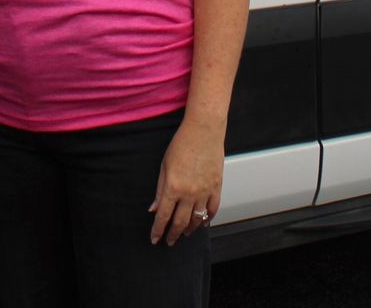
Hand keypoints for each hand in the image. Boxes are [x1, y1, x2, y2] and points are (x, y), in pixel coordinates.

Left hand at [147, 119, 223, 245]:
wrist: (204, 130)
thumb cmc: (182, 144)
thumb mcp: (164, 166)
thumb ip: (160, 190)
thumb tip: (154, 209)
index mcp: (173, 187)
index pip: (163, 216)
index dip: (158, 230)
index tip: (154, 238)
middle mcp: (190, 193)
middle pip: (180, 222)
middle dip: (172, 234)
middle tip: (169, 241)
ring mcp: (205, 191)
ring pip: (196, 219)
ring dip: (189, 229)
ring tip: (183, 234)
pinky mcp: (217, 187)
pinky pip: (212, 210)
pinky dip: (207, 219)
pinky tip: (202, 223)